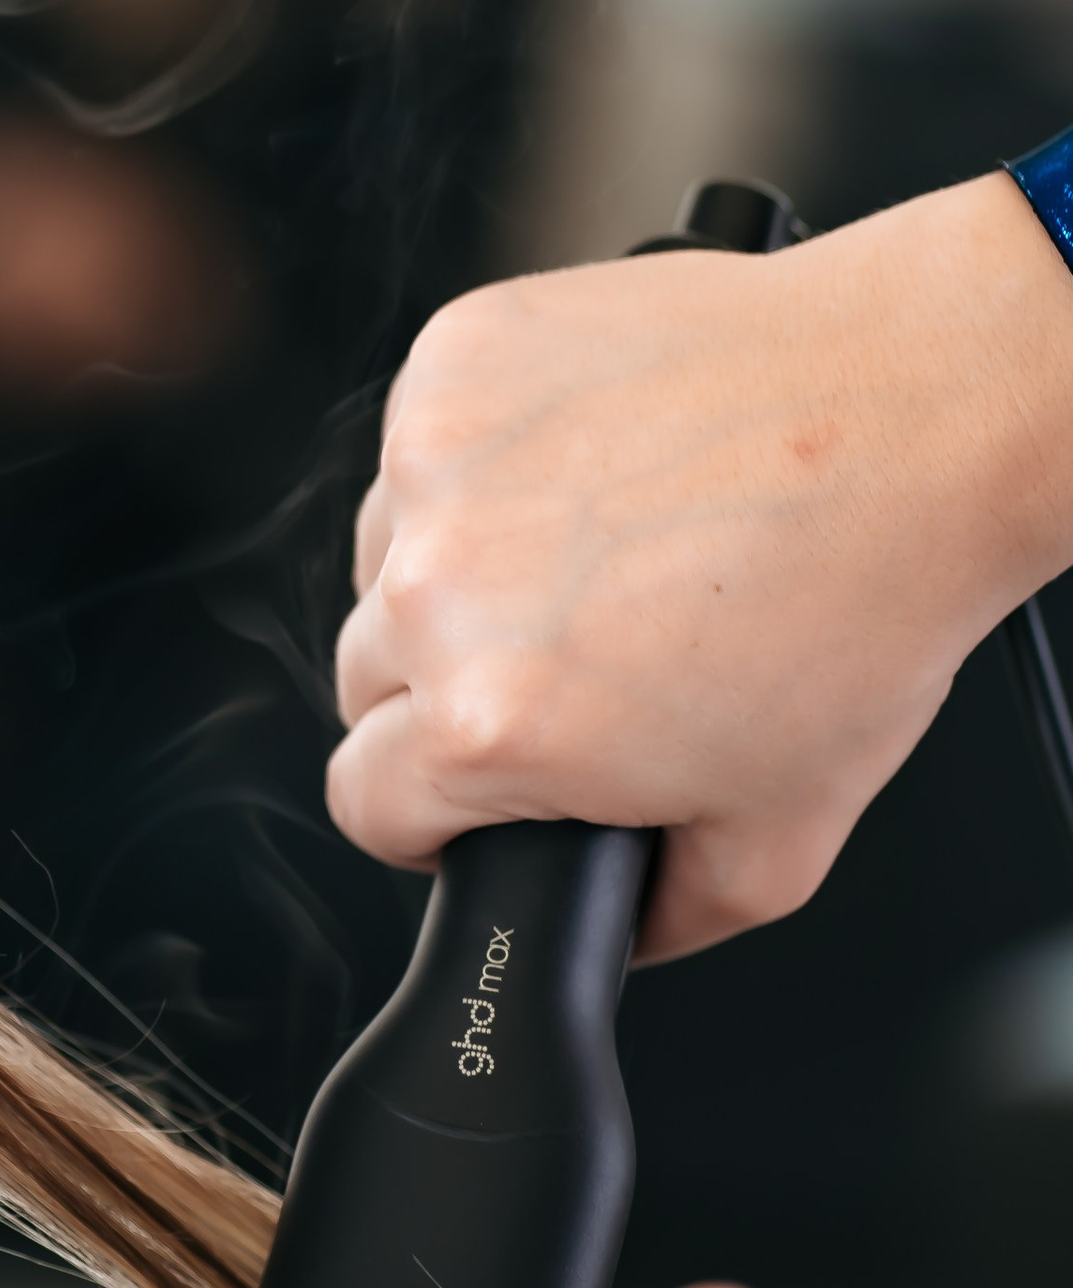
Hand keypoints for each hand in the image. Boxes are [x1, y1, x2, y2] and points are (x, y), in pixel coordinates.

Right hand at [330, 174, 1072, 958]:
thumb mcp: (783, 837)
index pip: (363, 803)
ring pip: (386, 555)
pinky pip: (425, 443)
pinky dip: (490, 461)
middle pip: (367, 679)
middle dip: (450, 687)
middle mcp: (441, 590)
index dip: (430, 817)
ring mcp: (438, 463)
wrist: (924, 416)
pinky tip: (597, 470)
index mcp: (490, 722)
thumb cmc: (864, 594)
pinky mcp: (457, 359)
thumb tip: (614, 929)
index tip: (474, 791)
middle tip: (578, 663)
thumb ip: (665, 918)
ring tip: (599, 556)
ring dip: (458, 570)